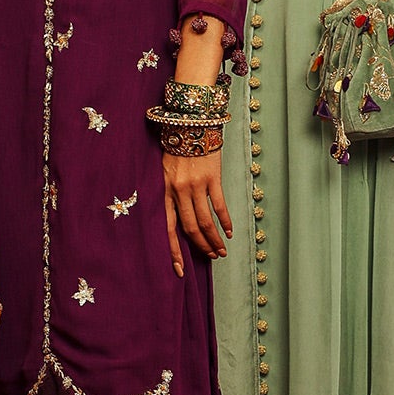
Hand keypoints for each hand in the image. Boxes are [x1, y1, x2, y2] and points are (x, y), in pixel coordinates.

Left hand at [163, 150, 232, 274]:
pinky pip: (219, 205)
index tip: (178, 270)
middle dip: (202, 246)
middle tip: (211, 257)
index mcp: (164, 191)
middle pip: (190, 228)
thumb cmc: (175, 148)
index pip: (167, 228)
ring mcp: (196, 185)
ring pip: (206, 221)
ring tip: (221, 251)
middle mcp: (179, 191)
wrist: (190, 124)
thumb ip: (168, 193)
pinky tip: (229, 232)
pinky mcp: (211, 178)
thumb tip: (177, 218)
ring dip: (214, 238)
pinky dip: (225, 221)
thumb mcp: (164, 172)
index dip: (173, 251)